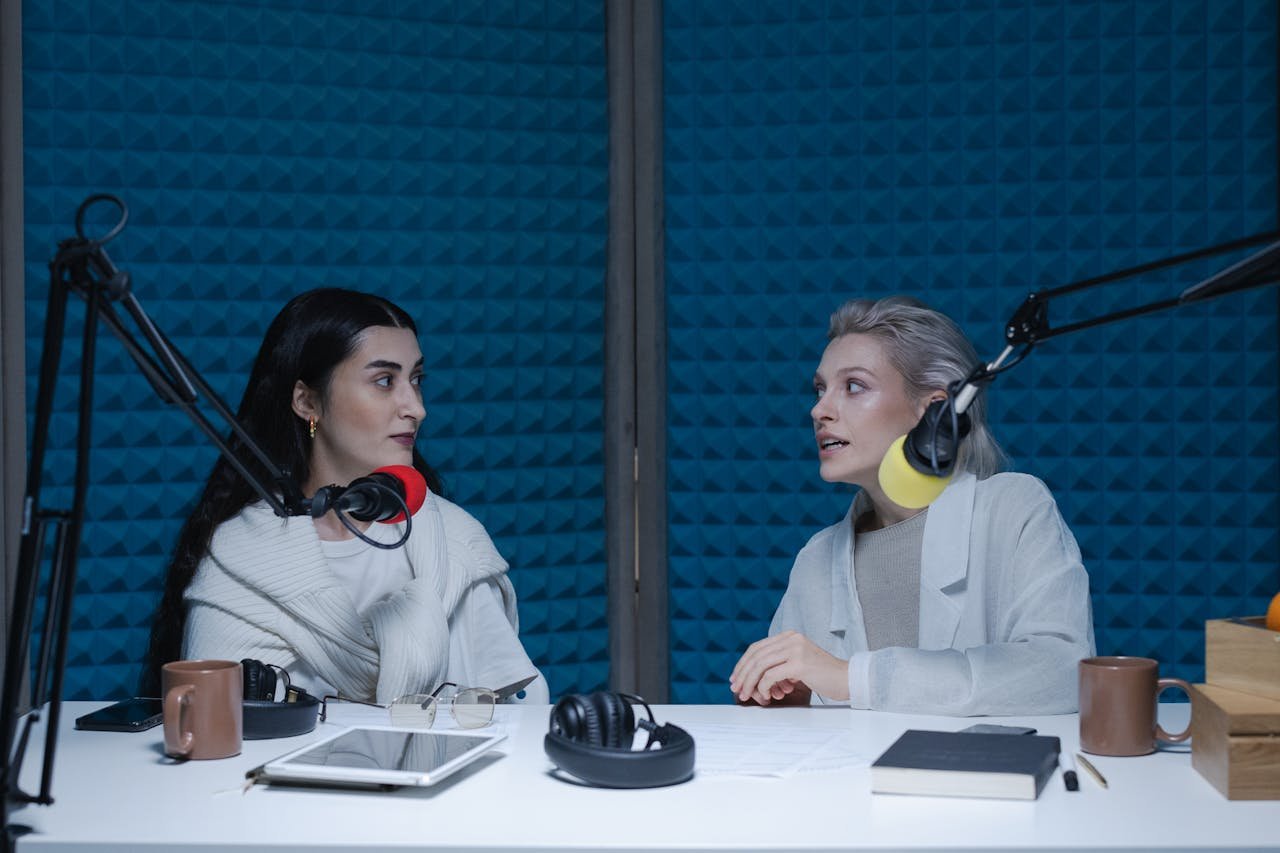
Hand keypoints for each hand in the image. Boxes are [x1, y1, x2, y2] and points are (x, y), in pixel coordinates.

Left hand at [729, 631, 849, 704]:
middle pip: (756, 655)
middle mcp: (791, 639)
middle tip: (736, 689)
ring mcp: (796, 649)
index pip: (757, 647)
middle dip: (742, 674)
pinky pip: (771, 675)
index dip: (743, 663)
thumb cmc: (824, 676)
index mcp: (789, 636)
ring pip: (760, 665)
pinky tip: (767, 696)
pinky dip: (764, 687)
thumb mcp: (799, 664)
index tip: (736, 678)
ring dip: (750, 682)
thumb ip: (780, 664)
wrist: (848, 679)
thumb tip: (755, 679)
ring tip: (747, 695)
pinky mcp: (799, 664)